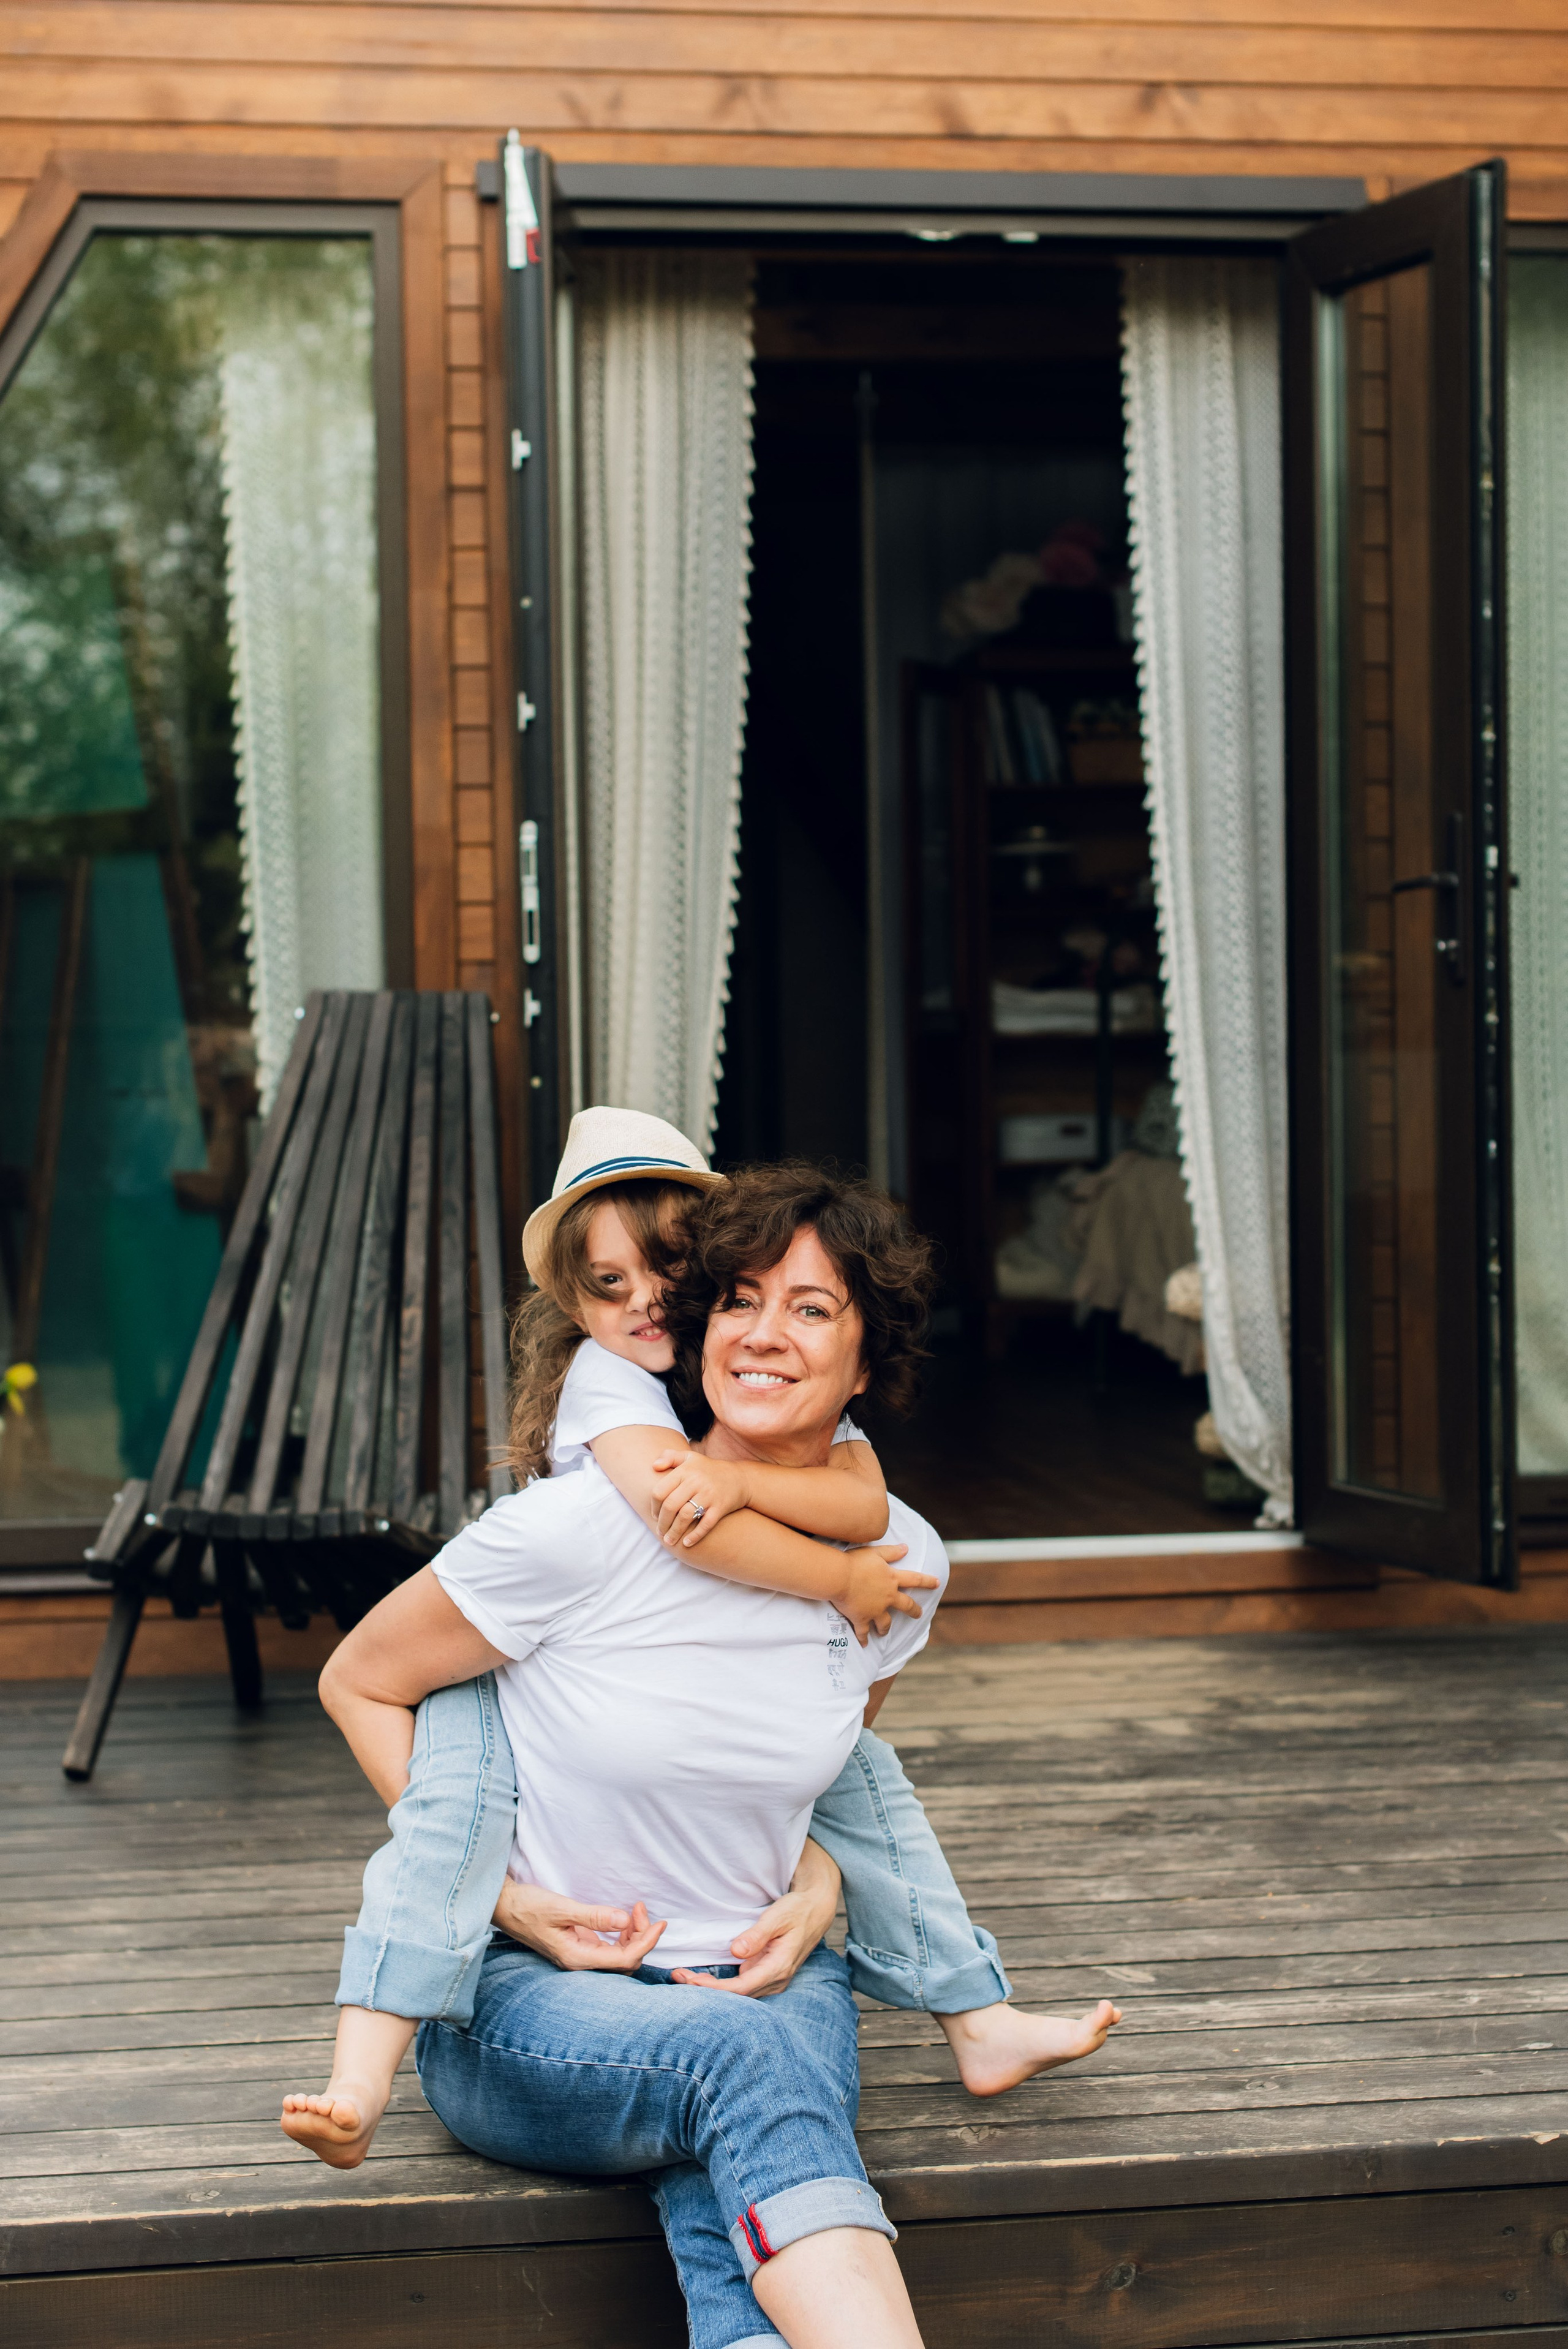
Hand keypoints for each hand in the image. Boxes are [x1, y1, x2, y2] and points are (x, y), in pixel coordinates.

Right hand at [492, 1878, 667, 1971]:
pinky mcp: (579, 1947)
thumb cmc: (529, 1907)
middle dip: (642, 1937)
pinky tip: (623, 1918)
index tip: (661, 1923)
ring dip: (633, 1935)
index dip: (647, 1943)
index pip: (624, 1960)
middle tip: (641, 1907)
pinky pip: (609, 1948)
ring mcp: (580, 1957)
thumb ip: (594, 1916)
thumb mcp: (562, 1908)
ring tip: (636, 1909)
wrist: (506, 1907)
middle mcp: (581, 1963)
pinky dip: (622, 1934)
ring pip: (619, 1956)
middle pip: (625, 1961)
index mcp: (577, 1958)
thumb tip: (625, 1921)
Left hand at [650, 1450, 751, 1546]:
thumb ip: (669, 1457)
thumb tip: (653, 1466)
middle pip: (670, 1505)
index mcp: (685, 1471)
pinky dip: (695, 1536)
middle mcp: (696, 1482)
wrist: (740, 1478)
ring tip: (669, 1541)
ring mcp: (709, 1495)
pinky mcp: (720, 1507)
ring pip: (685, 1516)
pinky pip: (705, 1524)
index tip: (654, 1515)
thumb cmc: (708, 1469)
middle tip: (659, 1532)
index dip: (654, 1506)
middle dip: (662, 1522)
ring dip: (674, 1532)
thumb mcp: (689, 1457)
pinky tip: (686, 1543)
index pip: (660, 1491)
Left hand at [671, 1839, 841, 1998]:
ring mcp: (771, 1979)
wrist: (816, 1908)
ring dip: (712, 1988)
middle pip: (736, 1995)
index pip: (740, 1988)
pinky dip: (721, 1984)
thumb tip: (736, 1951)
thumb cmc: (797, 1910)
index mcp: (778, 1968)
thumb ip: (757, 1935)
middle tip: (677, 1977)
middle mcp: (775, 1980)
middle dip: (706, 1990)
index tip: (690, 1980)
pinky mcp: (766, 1973)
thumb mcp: (778, 1917)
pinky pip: (742, 1985)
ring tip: (683, 1977)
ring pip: (738, 1993)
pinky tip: (702, 1978)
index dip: (713, 1989)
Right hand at [832, 1543, 936, 1644]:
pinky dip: (864, 1639)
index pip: (915, 1579)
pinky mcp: (861, 1619)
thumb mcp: (875, 1552)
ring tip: (884, 1633)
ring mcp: (875, 1610)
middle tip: (918, 1615)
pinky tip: (864, 1645)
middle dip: (914, 1611)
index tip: (937, 1583)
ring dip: (885, 1629)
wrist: (838, 1577)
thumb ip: (891, 1552)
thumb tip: (906, 1548)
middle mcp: (888, 1597)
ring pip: (885, 1623)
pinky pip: (863, 1632)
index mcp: (892, 1579)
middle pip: (906, 1606)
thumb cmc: (855, 1562)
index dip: (927, 1581)